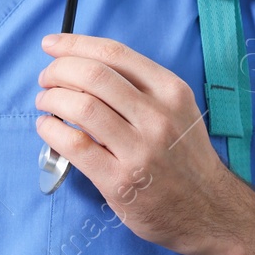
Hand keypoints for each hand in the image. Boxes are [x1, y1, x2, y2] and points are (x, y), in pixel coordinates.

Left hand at [35, 31, 245, 254]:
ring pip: (81, 107)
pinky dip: (51, 130)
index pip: (114, 54)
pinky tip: (48, 128)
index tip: (52, 45)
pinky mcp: (120, 181)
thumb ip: (139, 86)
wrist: (209, 209)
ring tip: (45, 102)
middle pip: (93, 75)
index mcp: (170, 91)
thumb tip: (83, 63)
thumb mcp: (177, 109)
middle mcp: (158, 116)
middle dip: (58, 71)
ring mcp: (140, 150)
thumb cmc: (184, 156)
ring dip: (51, 99)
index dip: (75, 44)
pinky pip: (75, 145)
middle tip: (46, 79)